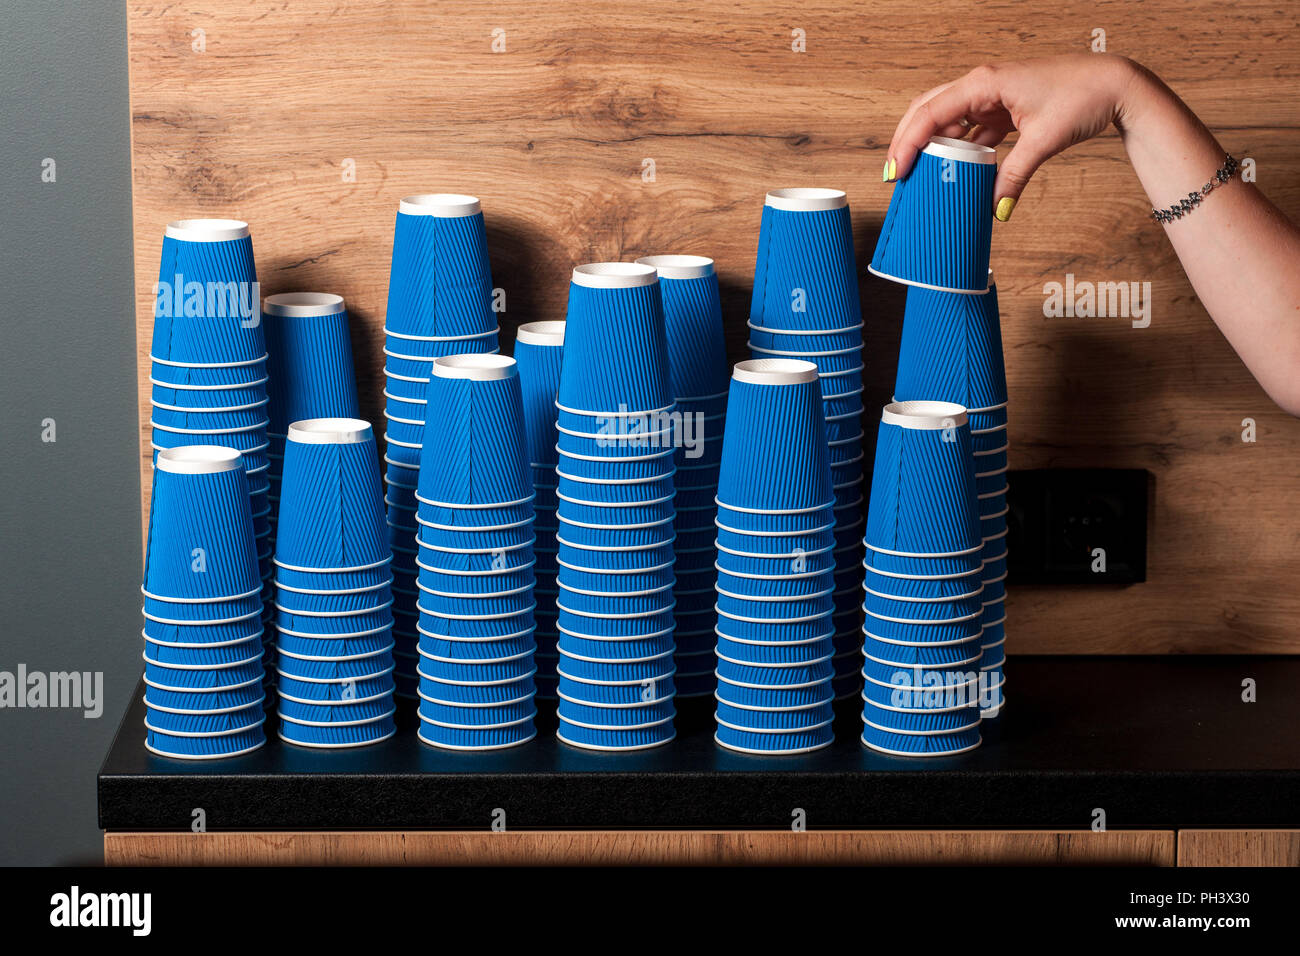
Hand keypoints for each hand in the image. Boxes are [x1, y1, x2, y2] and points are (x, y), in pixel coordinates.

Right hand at [885, 54, 1142, 219]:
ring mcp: (991, 95)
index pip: (930, 113)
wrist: (1114, 84)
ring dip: (931, 146)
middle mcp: (982, 84)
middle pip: (927, 110)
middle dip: (907, 141)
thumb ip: (1014, 176)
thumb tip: (996, 210)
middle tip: (895, 174)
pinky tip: (953, 171)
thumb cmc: (1083, 96)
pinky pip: (969, 129)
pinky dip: (957, 149)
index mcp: (984, 82)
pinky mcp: (1002, 107)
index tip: (896, 171)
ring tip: (917, 175)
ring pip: (946, 119)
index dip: (907, 143)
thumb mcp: (1043, 141)